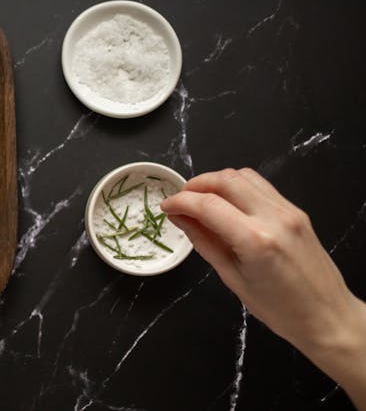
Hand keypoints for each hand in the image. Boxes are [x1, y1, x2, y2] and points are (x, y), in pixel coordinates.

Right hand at [161, 168, 365, 408]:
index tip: (165, 207)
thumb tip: (180, 218)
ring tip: (200, 200)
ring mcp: (288, 210)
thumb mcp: (232, 278)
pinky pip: (260, 186)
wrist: (328, 317)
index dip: (180, 201)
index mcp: (255, 240)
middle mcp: (273, 217)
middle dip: (196, 185)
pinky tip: (226, 203)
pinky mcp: (296, 210)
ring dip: (216, 181)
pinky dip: (236, 186)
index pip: (208, 204)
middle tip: (180, 201)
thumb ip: (204, 242)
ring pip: (243, 176)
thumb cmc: (278, 310)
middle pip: (225, 180)